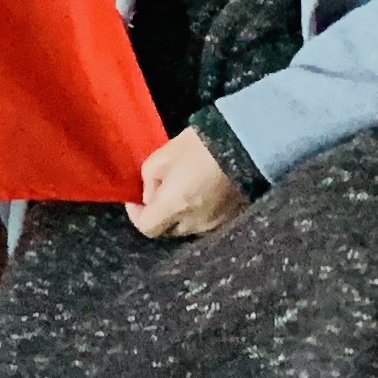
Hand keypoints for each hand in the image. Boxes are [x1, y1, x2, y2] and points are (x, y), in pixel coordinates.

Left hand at [125, 127, 244, 240]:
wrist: (242, 146)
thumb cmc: (197, 147)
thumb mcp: (161, 157)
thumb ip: (149, 182)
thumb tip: (149, 198)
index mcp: (174, 206)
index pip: (147, 228)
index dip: (136, 215)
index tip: (135, 200)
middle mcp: (195, 223)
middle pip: (168, 230)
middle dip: (160, 215)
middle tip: (161, 192)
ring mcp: (216, 225)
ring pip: (188, 228)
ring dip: (181, 215)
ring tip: (184, 190)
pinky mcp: (232, 221)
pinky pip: (207, 223)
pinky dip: (200, 213)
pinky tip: (203, 193)